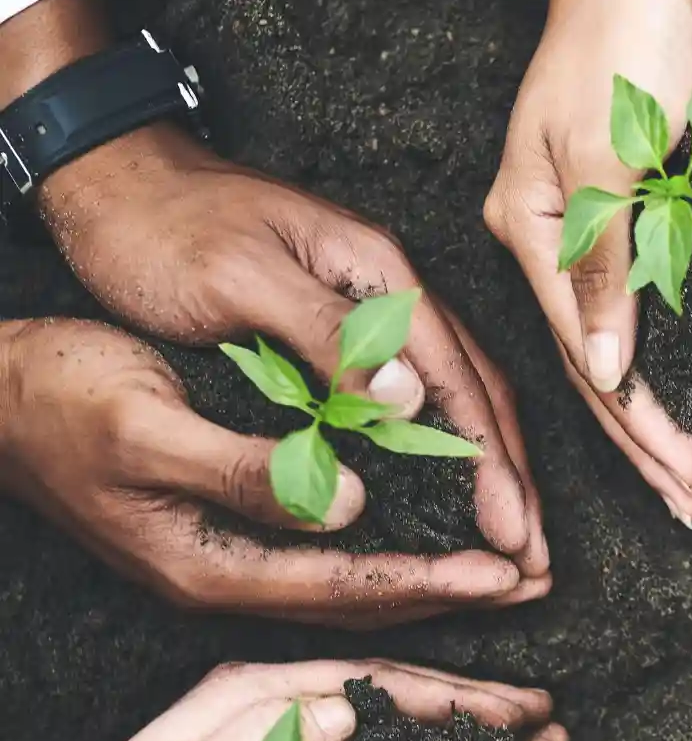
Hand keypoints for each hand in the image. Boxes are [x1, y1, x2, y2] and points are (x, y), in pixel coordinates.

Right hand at [0, 318, 529, 620]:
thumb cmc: (59, 398)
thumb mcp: (148, 424)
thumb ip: (247, 471)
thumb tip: (351, 503)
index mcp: (211, 567)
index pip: (352, 586)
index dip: (436, 579)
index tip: (511, 572)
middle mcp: (225, 580)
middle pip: (365, 604)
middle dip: (454, 594)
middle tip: (540, 581)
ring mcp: (222, 566)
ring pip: (351, 587)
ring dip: (431, 580)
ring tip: (506, 571)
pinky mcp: (221, 539)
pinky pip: (325, 561)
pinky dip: (387, 554)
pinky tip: (425, 538)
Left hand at [39, 124, 544, 574]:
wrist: (112, 182)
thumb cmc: (162, 230)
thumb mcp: (238, 281)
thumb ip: (324, 335)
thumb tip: (409, 401)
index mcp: (379, 273)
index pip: (459, 376)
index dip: (490, 460)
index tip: (510, 531)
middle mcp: (388, 291)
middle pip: (474, 390)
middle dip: (509, 475)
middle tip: (530, 558)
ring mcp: (366, 309)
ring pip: (449, 396)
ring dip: (482, 469)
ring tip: (503, 537)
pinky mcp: (335, 330)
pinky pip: (406, 397)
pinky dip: (434, 450)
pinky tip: (438, 494)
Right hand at [483, 0, 691, 524]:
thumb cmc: (627, 47)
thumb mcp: (615, 160)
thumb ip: (607, 269)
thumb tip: (605, 370)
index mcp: (532, 230)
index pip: (588, 359)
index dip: (640, 426)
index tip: (689, 483)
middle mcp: (539, 236)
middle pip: (592, 364)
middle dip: (644, 438)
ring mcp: (565, 220)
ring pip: (608, 339)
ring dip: (650, 406)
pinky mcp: (599, 200)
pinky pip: (624, 300)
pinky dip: (653, 351)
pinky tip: (680, 387)